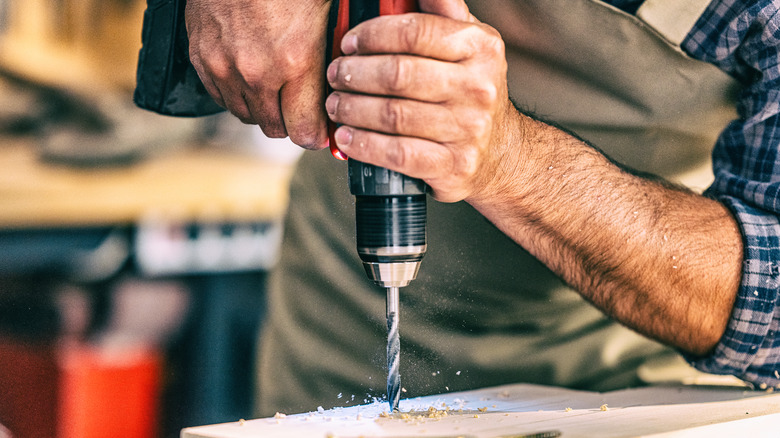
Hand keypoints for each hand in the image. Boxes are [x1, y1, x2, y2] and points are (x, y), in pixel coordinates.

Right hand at [185, 0, 331, 147]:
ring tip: (275, 86)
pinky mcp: (201, 58)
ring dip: (263, 108)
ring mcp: (224, 67)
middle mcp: (257, 71)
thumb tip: (345, 83)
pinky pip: (221, 98)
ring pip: (247, 116)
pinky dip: (237, 93)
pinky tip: (249, 74)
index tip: (321, 130)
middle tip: (301, 104)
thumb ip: (333, 51)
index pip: (305, 132)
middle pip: (276, 129)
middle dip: (292, 121)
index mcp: (296, 60)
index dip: (316, 134)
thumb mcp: (325, 11)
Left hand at [325, 0, 517, 201]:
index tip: (349, 43)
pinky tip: (347, 137)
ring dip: (352, 109)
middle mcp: (478, 87)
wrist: (503, 153)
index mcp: (480, 48)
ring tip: (335, 104)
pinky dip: (364, 145)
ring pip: (393, 114)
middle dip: (354, 73)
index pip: (414, 31)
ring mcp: (468, 129)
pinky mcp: (454, 166)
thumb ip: (441, 12)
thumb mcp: (469, 45)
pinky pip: (398, 154)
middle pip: (398, 74)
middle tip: (335, 75)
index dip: (372, 35)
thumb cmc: (472, 92)